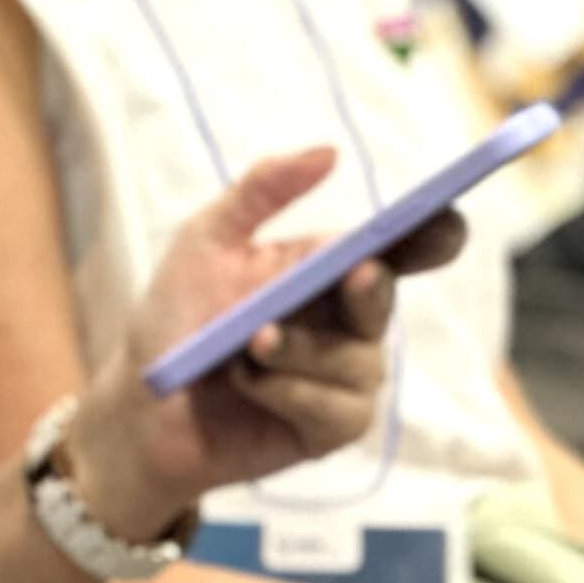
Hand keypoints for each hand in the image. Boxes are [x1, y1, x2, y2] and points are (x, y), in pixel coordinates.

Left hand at [86, 149, 467, 539]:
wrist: (138, 404)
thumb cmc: (174, 319)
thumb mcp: (206, 241)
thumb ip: (261, 191)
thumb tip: (330, 153)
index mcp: (326, 272)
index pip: (394, 250)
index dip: (430, 235)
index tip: (446, 218)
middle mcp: (346, 323)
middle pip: (384, 299)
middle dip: (371, 289)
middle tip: (355, 273)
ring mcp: (345, 378)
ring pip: (357, 359)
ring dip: (299, 349)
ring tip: (247, 344)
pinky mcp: (332, 429)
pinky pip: (337, 408)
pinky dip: (288, 392)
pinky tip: (247, 385)